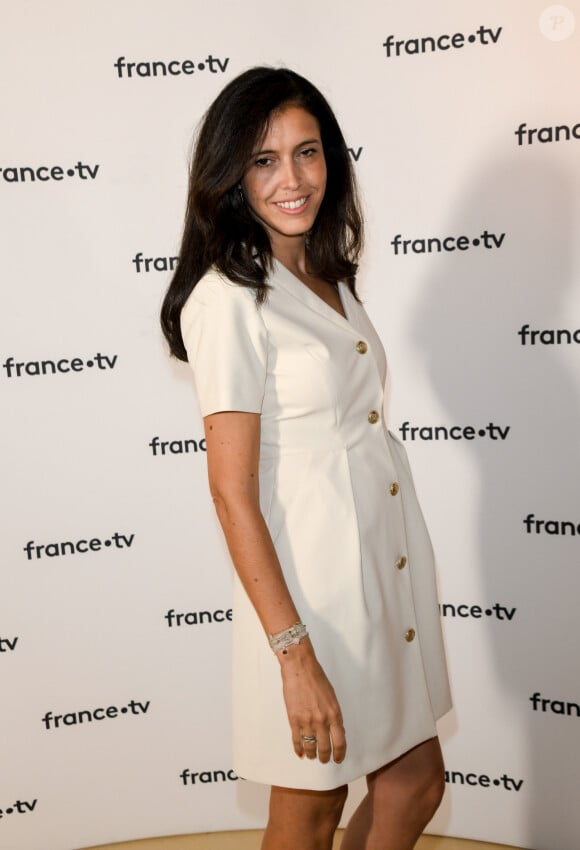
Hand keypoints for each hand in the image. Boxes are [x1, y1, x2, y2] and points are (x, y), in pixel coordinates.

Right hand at [278, 639, 346, 763]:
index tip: (337, 759)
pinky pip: (297, 740)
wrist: (300, 667)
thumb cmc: (316, 678)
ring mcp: (307, 721)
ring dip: (312, 754)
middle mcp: (322, 720)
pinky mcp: (294, 719)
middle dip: (325, 757)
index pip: (340, 742)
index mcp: (334, 714)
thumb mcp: (332, 697)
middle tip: (324, 760)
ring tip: (312, 756)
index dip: (339, 753)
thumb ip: (333, 714)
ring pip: (310, 746)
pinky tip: (300, 753)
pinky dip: (299, 748)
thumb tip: (335, 730)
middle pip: (325, 748)